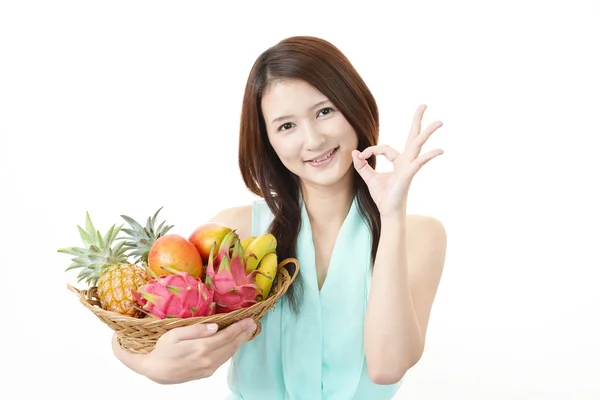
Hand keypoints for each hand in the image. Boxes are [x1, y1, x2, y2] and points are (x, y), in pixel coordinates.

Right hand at [112, 318, 256, 383]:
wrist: (155, 371)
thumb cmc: (163, 349)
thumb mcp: (175, 334)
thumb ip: (196, 330)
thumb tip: (215, 326)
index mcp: (201, 348)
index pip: (227, 336)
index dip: (239, 327)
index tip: (249, 319)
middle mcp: (208, 360)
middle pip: (232, 345)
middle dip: (244, 333)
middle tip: (253, 323)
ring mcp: (208, 368)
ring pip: (229, 353)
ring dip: (240, 342)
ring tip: (248, 331)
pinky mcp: (206, 372)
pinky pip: (224, 359)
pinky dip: (232, 349)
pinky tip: (234, 343)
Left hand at [352, 104, 443, 217]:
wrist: (387, 212)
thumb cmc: (383, 196)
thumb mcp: (369, 178)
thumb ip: (362, 166)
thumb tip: (354, 152)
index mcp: (397, 161)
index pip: (384, 148)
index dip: (370, 150)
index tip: (360, 157)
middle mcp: (405, 161)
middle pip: (412, 137)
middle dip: (416, 121)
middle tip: (423, 105)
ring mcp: (409, 167)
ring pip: (418, 146)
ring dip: (427, 132)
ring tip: (439, 121)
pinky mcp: (408, 175)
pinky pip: (418, 163)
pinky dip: (428, 157)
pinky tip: (439, 151)